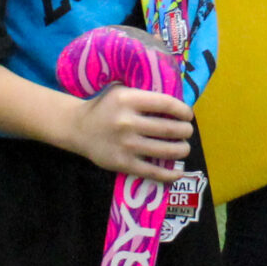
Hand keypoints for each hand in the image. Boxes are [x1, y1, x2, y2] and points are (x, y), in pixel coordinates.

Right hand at [66, 85, 194, 182]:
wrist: (79, 128)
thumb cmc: (105, 107)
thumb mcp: (121, 91)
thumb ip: (144, 93)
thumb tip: (176, 101)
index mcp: (128, 100)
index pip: (166, 104)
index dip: (183, 110)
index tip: (188, 115)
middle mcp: (127, 122)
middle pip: (169, 129)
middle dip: (185, 131)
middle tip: (187, 131)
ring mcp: (126, 145)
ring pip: (165, 150)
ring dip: (182, 150)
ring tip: (184, 147)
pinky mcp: (123, 163)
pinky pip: (152, 171)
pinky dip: (169, 174)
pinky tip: (178, 173)